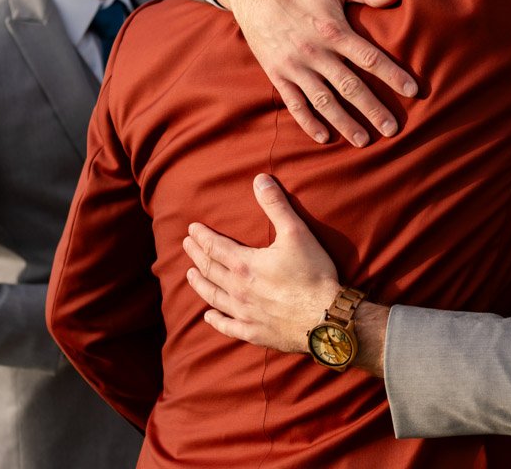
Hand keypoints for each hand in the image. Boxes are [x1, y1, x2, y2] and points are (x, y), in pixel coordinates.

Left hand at [183, 174, 339, 353]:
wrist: (325, 318)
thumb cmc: (312, 274)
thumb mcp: (296, 233)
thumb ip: (276, 205)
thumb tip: (260, 179)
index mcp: (245, 264)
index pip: (214, 247)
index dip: (201, 237)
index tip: (191, 229)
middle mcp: (238, 289)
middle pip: (210, 270)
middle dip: (196, 256)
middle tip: (186, 246)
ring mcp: (244, 313)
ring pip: (213, 297)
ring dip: (200, 284)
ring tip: (190, 275)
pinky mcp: (254, 332)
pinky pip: (227, 326)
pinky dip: (216, 320)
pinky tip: (208, 316)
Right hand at [215, 0, 417, 145]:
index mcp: (334, 31)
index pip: (370, 58)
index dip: (393, 75)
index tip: (413, 91)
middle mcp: (316, 53)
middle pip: (350, 87)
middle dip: (373, 110)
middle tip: (392, 130)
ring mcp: (295, 67)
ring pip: (324, 101)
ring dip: (344, 123)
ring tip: (364, 141)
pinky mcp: (278, 75)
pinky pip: (294, 103)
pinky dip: (308, 122)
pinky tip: (325, 137)